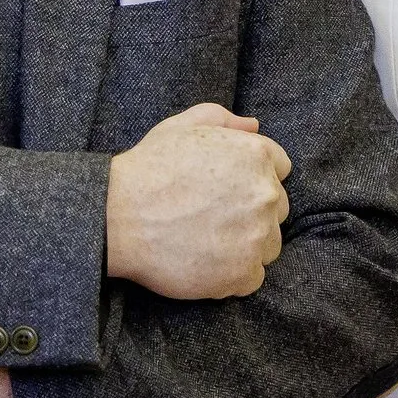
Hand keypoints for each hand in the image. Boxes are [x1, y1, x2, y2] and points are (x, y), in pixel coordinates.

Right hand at [105, 103, 290, 300]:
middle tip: (213, 216)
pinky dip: (233, 275)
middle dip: (252, 211)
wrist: (118, 216)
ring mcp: (257, 237)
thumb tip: (253, 125)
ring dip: (246, 244)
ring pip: (268, 245)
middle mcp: (265, 195)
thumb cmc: (147, 169)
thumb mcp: (181, 126)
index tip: (228, 189)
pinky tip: (205, 262)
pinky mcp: (243, 273)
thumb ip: (223, 119)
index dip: (252, 178)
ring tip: (207, 240)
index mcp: (257, 156)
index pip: (279, 169)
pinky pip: (253, 277)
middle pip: (277, 209)